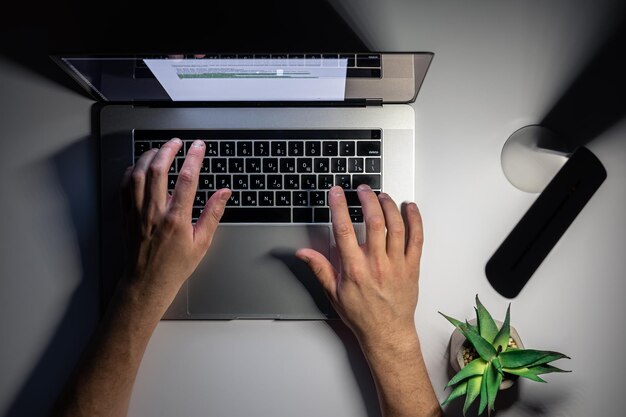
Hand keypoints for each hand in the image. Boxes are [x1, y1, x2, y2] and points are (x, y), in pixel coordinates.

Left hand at [121, 138, 230, 304]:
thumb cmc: (175, 266)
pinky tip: (139, 167)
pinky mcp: (126, 216)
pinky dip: (131, 172)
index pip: (187, 179)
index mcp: (176, 219)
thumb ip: (213, 214)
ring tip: (159, 150)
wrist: (148, 282)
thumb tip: (224, 193)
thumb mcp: (202, 242)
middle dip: (168, 150)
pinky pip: (124, 187)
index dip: (194, 158)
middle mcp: (154, 213)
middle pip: (158, 170)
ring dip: (148, 157)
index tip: (198, 146)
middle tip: (177, 142)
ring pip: (138, 175)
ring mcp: (137, 213)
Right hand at [296, 185, 423, 349]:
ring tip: (381, 195)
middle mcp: (376, 264)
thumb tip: (303, 252)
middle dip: (367, 199)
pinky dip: (415, 219)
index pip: (343, 229)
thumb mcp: (333, 293)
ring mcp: (397, 264)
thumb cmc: (362, 315)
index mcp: (354, 269)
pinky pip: (417, 238)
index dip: (338, 206)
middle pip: (373, 221)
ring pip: (396, 226)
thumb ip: (319, 268)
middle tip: (362, 188)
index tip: (336, 192)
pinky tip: (409, 207)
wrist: (387, 333)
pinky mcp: (412, 266)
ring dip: (388, 205)